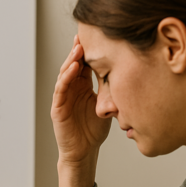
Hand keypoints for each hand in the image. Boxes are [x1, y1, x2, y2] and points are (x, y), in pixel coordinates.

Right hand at [51, 34, 111, 164]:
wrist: (84, 152)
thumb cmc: (94, 131)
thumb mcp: (106, 105)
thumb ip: (110, 89)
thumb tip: (128, 71)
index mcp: (82, 87)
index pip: (84, 64)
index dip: (89, 51)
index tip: (96, 36)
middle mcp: (71, 89)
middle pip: (73, 64)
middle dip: (78, 50)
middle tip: (84, 35)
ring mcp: (63, 98)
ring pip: (65, 73)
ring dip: (71, 60)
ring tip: (78, 48)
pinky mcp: (57, 108)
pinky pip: (60, 89)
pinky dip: (66, 77)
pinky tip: (74, 68)